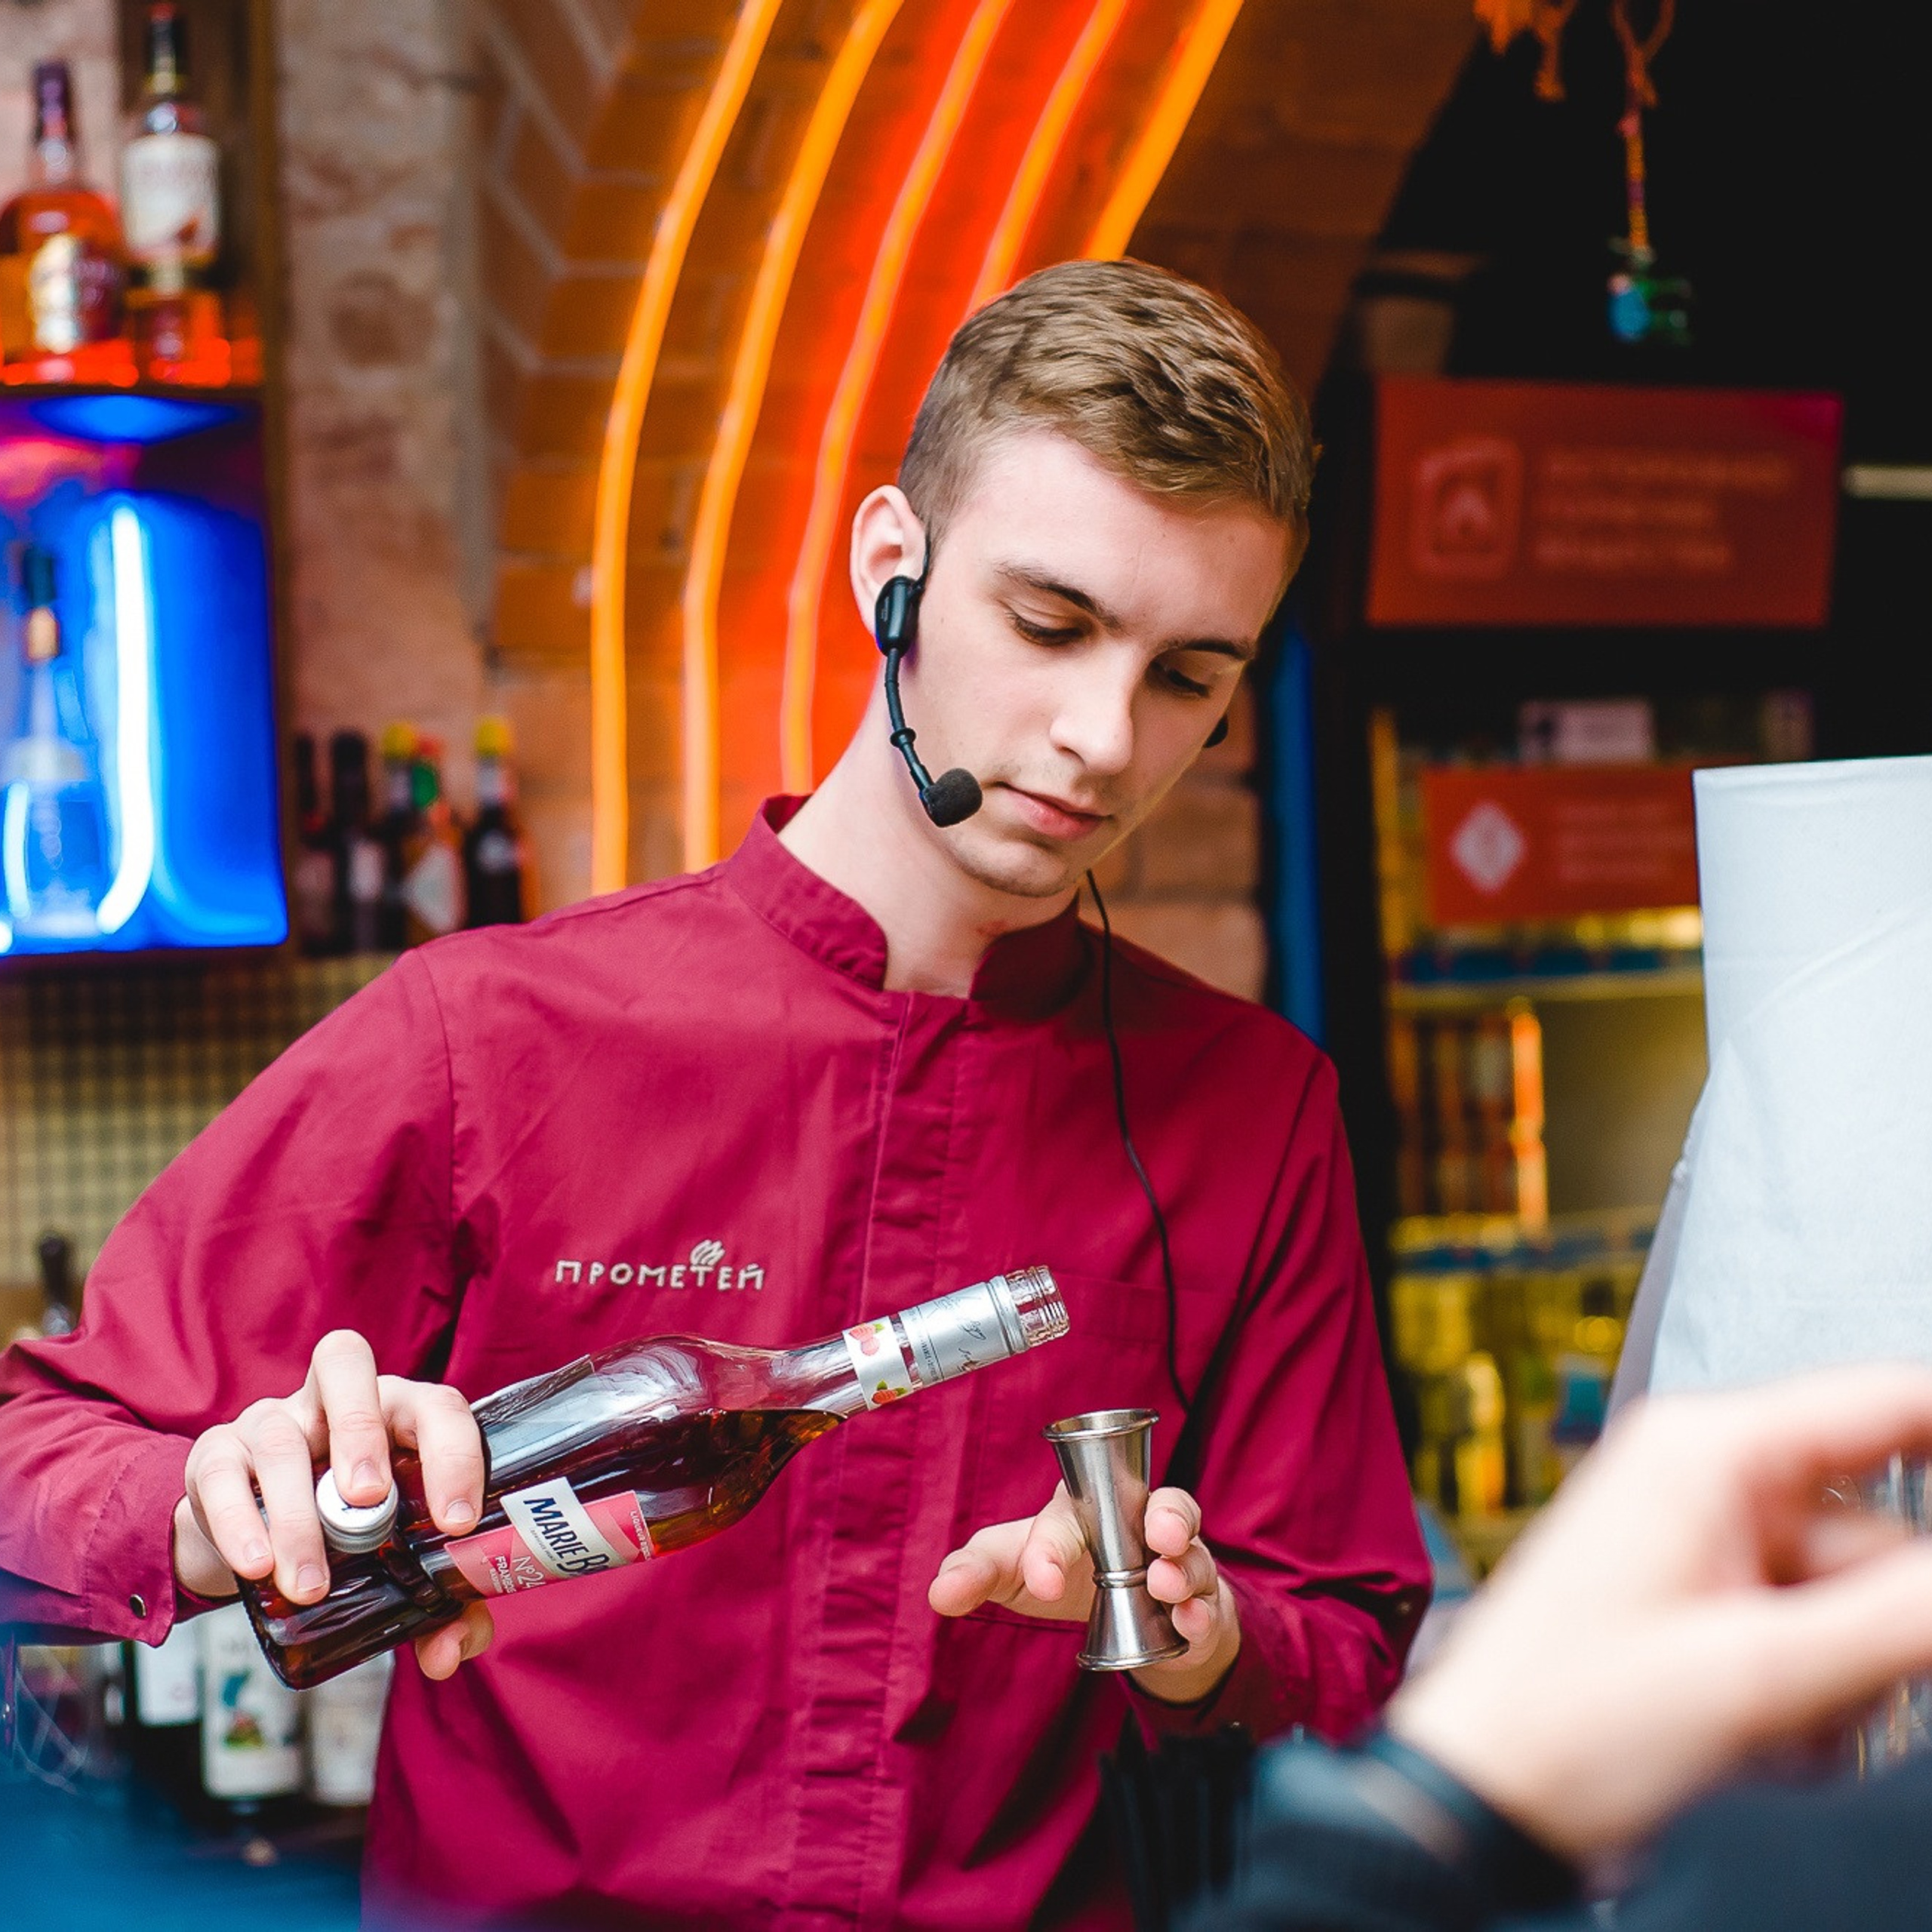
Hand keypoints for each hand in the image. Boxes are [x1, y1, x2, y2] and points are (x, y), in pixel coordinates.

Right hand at [171, 1328, 493, 1680]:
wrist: (251, 1545)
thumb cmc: (346, 1541)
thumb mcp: (395, 1568)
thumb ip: (436, 1609)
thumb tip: (447, 1654)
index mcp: (394, 1414)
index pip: (433, 1405)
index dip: (453, 1451)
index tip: (456, 1521)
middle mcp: (331, 1403)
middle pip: (345, 1365)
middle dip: (361, 1431)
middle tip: (369, 1503)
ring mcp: (269, 1422)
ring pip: (280, 1439)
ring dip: (297, 1516)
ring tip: (312, 1584)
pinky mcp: (214, 1456)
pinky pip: (221, 1474)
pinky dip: (239, 1522)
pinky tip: (257, 1567)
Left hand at [928, 1482, 1241, 1702]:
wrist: (1123, 1615)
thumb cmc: (1060, 1569)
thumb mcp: (1013, 1570)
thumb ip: (975, 1572)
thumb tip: (939, 1594)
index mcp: (1082, 1510)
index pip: (1069, 1516)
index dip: (1053, 1547)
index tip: (1041, 1583)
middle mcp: (1136, 1523)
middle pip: (1157, 1506)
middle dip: (1162, 1519)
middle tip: (1156, 1538)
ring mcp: (1173, 1560)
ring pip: (1192, 1550)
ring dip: (1183, 1566)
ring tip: (1165, 1583)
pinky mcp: (1200, 1599)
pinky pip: (1210, 1601)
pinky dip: (1202, 1611)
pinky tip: (1189, 1622)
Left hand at [1389, 1364, 1931, 1864]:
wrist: (1484, 1793)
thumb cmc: (1569, 1718)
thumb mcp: (1760, 1671)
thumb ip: (1906, 1616)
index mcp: (1710, 1449)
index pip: (1894, 1402)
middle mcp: (1711, 1478)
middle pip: (1886, 1527)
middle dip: (1888, 1624)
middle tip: (1835, 1681)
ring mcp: (1711, 1544)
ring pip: (1859, 1596)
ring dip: (1851, 1677)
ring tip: (1786, 1723)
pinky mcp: (1711, 1606)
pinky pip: (1817, 1635)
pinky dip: (1817, 1694)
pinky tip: (1767, 1737)